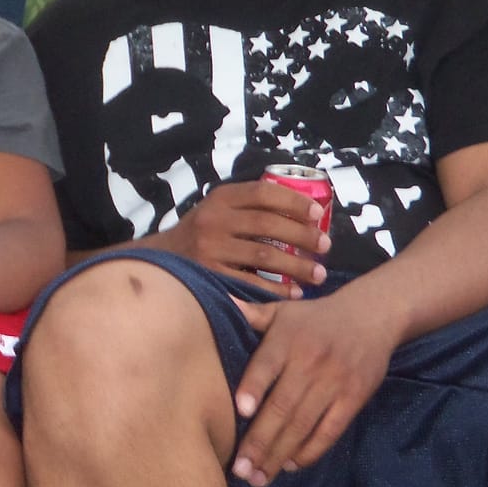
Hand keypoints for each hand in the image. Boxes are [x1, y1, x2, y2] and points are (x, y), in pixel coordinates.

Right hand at [154, 179, 330, 295]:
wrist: (161, 261)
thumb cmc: (202, 234)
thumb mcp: (218, 210)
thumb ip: (249, 208)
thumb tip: (304, 213)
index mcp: (221, 198)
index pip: (263, 192)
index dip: (293, 202)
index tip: (317, 213)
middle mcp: (215, 219)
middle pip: (269, 224)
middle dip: (303, 236)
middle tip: (325, 247)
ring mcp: (211, 248)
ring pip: (265, 254)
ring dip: (297, 266)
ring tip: (318, 274)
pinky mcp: (211, 275)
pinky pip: (251, 282)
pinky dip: (276, 289)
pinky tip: (294, 293)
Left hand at [229, 290, 396, 486]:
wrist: (372, 316)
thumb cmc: (315, 317)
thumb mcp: (284, 310)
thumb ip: (252, 313)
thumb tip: (222, 304)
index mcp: (287, 339)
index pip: (267, 365)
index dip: (254, 387)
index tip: (240, 412)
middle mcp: (310, 361)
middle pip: (282, 406)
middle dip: (259, 441)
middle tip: (239, 470)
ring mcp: (334, 382)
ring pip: (303, 424)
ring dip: (279, 454)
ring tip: (258, 477)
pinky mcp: (354, 398)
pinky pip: (329, 431)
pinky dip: (310, 451)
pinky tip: (290, 466)